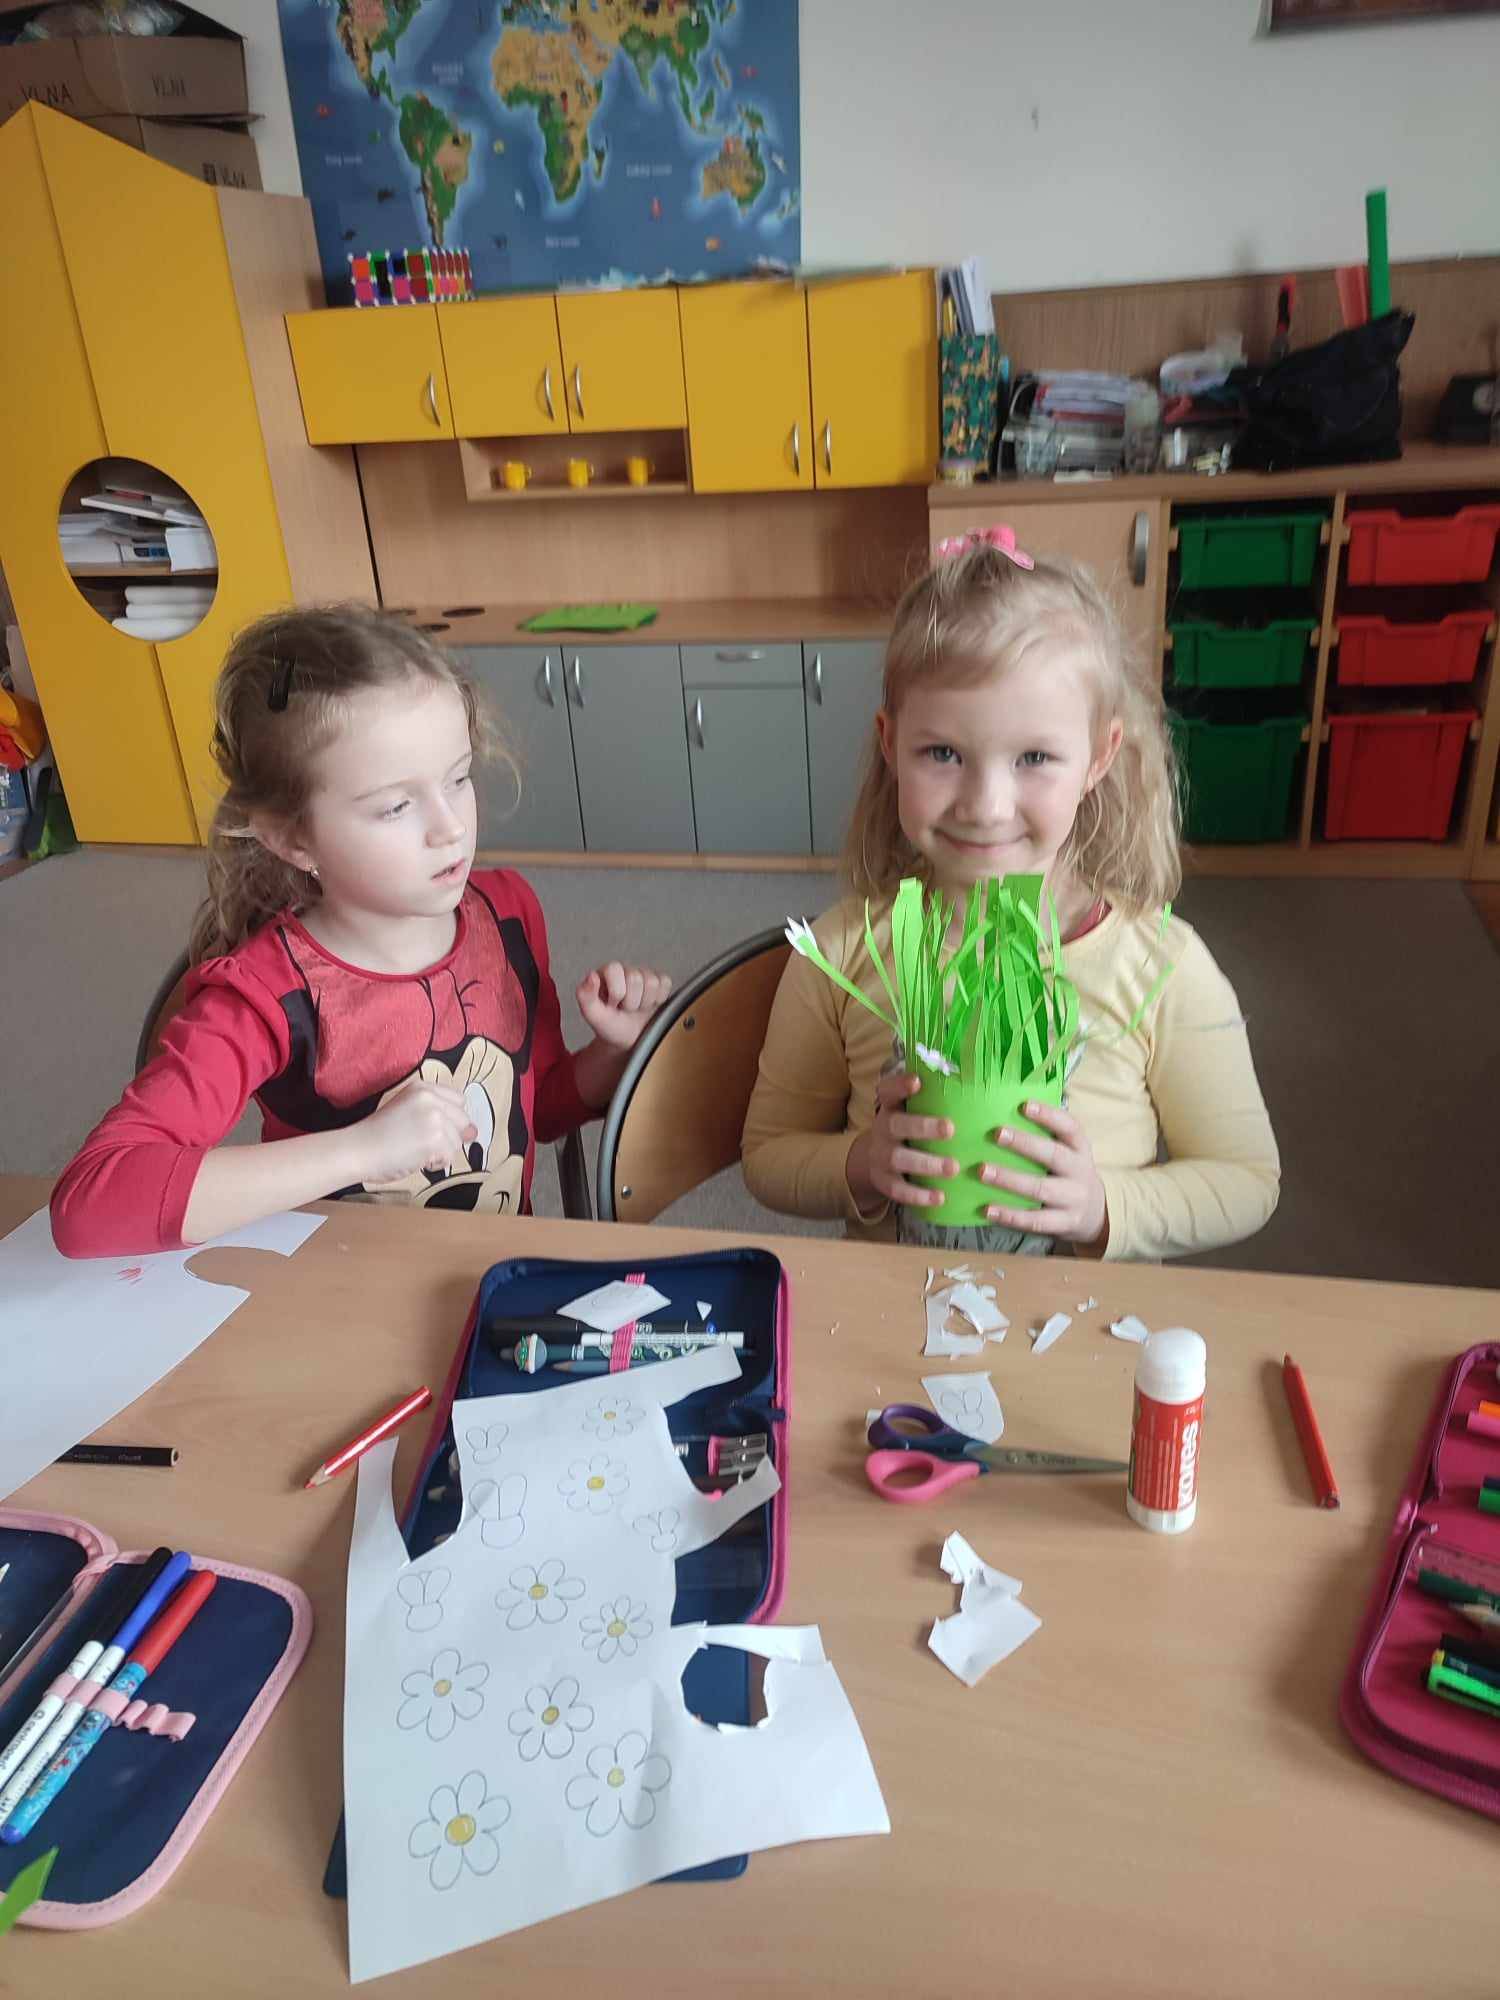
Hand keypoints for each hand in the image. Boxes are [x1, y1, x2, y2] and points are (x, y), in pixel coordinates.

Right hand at [354, 1076, 476, 1185]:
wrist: (357, 1150)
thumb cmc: (377, 1135)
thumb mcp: (407, 1112)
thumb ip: (439, 1116)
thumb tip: (474, 1132)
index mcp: (422, 1088)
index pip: (458, 1100)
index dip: (452, 1118)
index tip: (436, 1128)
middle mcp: (431, 1098)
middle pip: (462, 1120)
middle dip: (448, 1137)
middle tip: (421, 1143)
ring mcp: (434, 1118)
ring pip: (457, 1141)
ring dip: (440, 1152)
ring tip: (415, 1151)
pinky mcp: (435, 1139)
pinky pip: (450, 1156)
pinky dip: (436, 1163)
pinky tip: (417, 1159)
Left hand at [576, 962, 671, 1051]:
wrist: (629, 1041)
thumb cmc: (610, 1027)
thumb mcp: (593, 1016)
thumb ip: (585, 996)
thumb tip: (591, 976)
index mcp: (606, 973)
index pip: (615, 970)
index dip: (616, 992)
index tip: (612, 1005)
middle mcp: (625, 970)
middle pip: (636, 977)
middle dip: (631, 1001)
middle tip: (625, 1010)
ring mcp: (644, 974)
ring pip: (652, 982)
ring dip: (644, 1002)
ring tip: (636, 1009)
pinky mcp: (660, 982)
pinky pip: (665, 983)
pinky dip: (658, 999)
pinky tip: (649, 1005)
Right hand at [845, 1072, 958, 1212]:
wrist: (873, 1161)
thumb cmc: (908, 1129)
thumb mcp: (912, 1111)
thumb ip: (935, 1098)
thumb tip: (983, 1082)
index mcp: (891, 1106)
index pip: (888, 1090)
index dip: (899, 1085)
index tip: (917, 1081)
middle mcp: (884, 1128)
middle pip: (896, 1124)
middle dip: (923, 1126)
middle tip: (950, 1129)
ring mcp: (882, 1155)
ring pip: (899, 1158)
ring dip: (926, 1163)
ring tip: (953, 1168)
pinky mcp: (884, 1181)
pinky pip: (899, 1190)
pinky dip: (918, 1195)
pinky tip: (940, 1197)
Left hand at [980, 1099, 1107, 1248]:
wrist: (1095, 1212)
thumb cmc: (1068, 1173)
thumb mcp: (1068, 1152)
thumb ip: (1046, 1135)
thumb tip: (1003, 1111)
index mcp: (1080, 1148)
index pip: (1069, 1128)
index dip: (1049, 1116)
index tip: (1025, 1105)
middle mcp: (1080, 1171)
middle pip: (1053, 1155)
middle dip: (1025, 1144)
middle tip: (997, 1133)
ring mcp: (1074, 1199)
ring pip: (1041, 1188)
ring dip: (1010, 1179)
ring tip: (983, 1171)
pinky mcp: (1065, 1223)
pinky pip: (1036, 1220)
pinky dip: (1011, 1216)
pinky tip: (988, 1209)